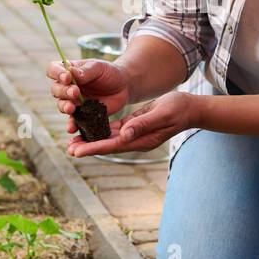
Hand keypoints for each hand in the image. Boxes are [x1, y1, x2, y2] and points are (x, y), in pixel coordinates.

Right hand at [46, 58, 131, 118]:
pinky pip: (73, 121)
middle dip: (64, 91)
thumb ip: (85, 71)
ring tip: (71, 108)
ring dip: (64, 107)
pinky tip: (72, 127)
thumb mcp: (98, 67)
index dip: (56, 74)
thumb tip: (71, 73)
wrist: (123, 87)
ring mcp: (73, 101)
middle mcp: (67, 86)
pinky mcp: (81, 114)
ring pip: (61, 105)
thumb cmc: (109, 73)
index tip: (67, 78)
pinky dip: (71, 124)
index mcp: (68, 71)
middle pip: (56, 89)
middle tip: (76, 92)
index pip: (53, 70)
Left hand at [66, 91, 199, 156]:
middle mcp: (135, 139)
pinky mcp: (133, 125)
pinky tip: (88, 127)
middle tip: (69, 149)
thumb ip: (143, 124)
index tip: (78, 151)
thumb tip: (124, 134)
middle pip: (107, 144)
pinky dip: (101, 129)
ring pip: (108, 138)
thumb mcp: (161, 114)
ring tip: (73, 141)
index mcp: (142, 139)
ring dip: (91, 139)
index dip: (94, 147)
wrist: (189, 108)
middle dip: (88, 146)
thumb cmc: (178, 109)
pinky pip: (114, 129)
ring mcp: (134, 133)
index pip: (114, 145)